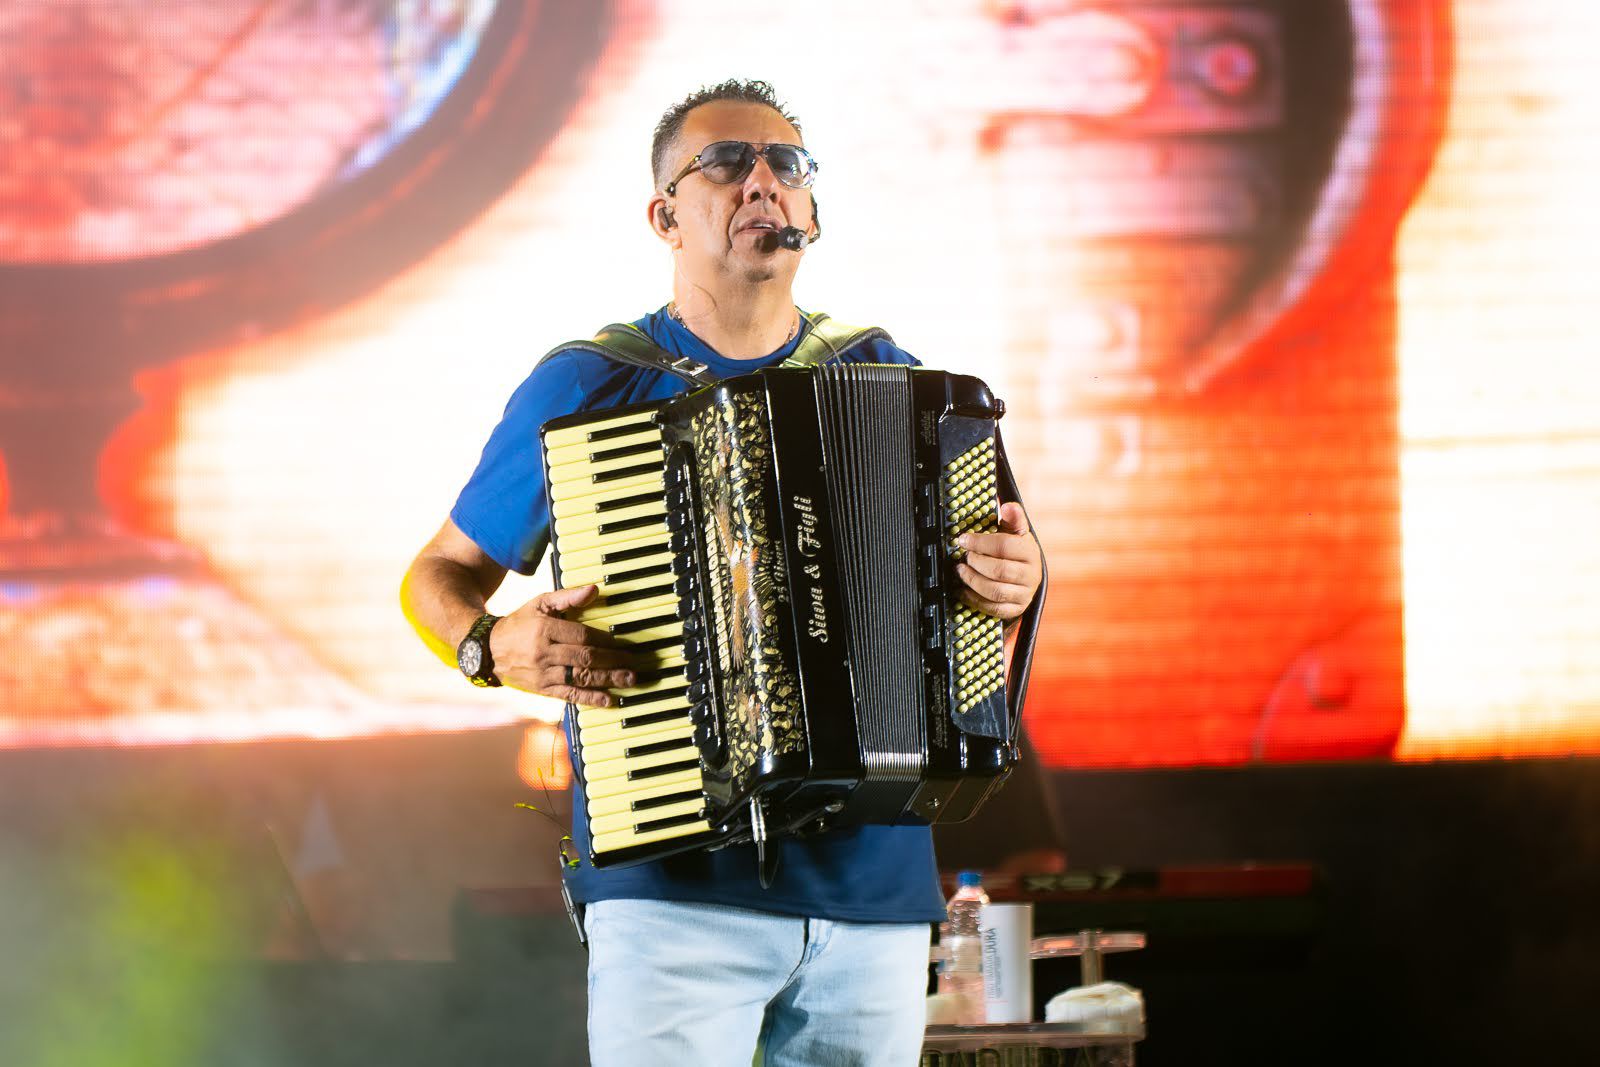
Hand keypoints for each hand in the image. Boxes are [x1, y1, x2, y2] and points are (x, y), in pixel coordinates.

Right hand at [488, 585, 639, 706]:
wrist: (488, 651)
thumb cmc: (519, 623)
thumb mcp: (539, 603)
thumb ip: (567, 597)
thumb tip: (594, 589)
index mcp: (544, 628)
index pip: (582, 635)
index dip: (605, 640)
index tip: (622, 642)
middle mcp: (543, 652)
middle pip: (584, 657)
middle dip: (613, 661)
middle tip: (634, 662)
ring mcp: (542, 673)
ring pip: (580, 677)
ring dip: (607, 680)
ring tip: (629, 679)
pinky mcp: (542, 689)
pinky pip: (569, 695)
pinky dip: (590, 698)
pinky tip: (608, 700)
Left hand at [954, 502, 1041, 621]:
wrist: (1027, 576)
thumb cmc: (1017, 551)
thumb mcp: (1017, 532)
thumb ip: (1013, 517)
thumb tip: (1007, 506)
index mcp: (1030, 552)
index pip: (1005, 546)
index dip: (980, 542)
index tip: (963, 540)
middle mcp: (1031, 575)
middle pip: (1000, 570)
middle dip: (976, 563)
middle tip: (964, 557)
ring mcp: (1025, 594)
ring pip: (995, 591)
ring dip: (973, 580)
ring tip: (961, 571)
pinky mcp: (1016, 609)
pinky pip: (993, 608)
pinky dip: (974, 599)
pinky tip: (964, 589)